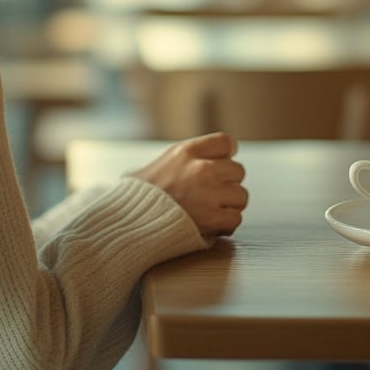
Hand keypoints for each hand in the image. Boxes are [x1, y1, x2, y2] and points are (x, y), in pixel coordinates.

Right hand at [129, 132, 247, 238]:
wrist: (128, 225)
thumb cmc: (137, 199)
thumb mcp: (152, 167)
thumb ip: (178, 162)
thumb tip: (188, 163)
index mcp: (186, 151)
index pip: (226, 143)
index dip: (226, 156)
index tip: (220, 167)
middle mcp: (201, 168)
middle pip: (238, 171)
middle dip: (227, 185)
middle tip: (210, 196)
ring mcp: (208, 193)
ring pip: (241, 196)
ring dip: (229, 207)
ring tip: (209, 212)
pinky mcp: (212, 218)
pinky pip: (235, 219)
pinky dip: (226, 226)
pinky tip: (210, 226)